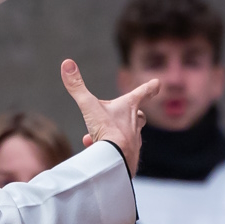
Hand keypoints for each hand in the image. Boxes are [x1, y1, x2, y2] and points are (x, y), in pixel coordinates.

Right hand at [61, 59, 160, 173]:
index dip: (149, 87)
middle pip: (140, 116)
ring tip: (100, 135)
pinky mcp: (129, 158)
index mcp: (128, 109)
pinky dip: (108, 149)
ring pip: (130, 135)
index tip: (157, 83)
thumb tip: (67, 63)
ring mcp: (133, 142)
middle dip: (137, 114)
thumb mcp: (89, 106)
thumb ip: (77, 87)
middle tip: (135, 113)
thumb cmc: (107, 131)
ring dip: (116, 133)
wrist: (116, 160)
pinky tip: (95, 149)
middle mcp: (134, 125)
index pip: (142, 93)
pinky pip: (119, 151)